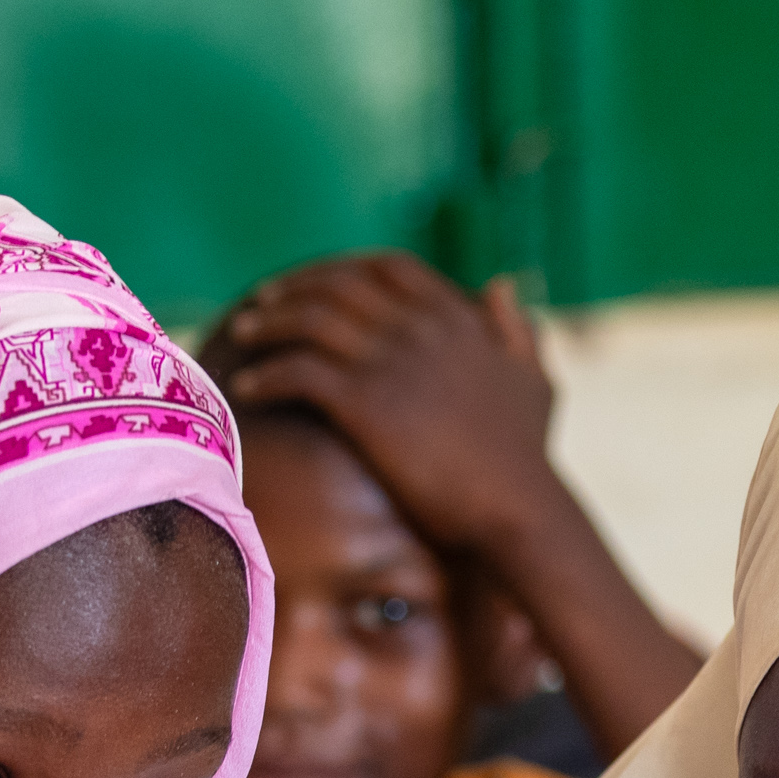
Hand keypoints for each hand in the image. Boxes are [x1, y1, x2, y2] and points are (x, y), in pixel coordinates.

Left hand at [201, 253, 565, 560]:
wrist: (515, 509)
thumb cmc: (525, 458)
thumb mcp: (535, 380)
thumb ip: (518, 329)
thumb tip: (501, 283)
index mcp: (456, 318)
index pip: (388, 267)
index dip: (344, 268)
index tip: (314, 281)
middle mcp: (419, 329)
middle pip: (338, 285)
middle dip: (294, 288)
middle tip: (262, 302)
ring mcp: (390, 363)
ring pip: (310, 320)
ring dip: (268, 322)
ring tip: (243, 334)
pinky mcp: (365, 404)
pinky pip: (298, 371)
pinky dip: (266, 373)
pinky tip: (248, 387)